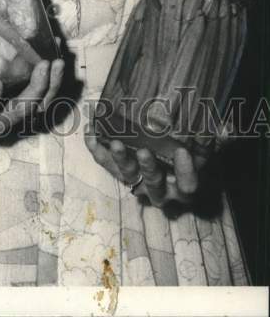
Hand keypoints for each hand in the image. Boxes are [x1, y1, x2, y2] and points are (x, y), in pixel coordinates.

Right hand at [0, 50, 64, 138]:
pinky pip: (40, 99)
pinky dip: (50, 83)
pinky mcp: (19, 105)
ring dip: (49, 88)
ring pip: (34, 109)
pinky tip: (56, 63)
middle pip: (16, 115)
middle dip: (33, 93)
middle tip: (43, 66)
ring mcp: (8, 115)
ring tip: (57, 64)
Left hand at [84, 130, 205, 208]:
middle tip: (143, 151)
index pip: (188, 186)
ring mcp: (137, 181)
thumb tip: (225, 128)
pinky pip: (104, 163)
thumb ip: (215, 142)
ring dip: (118, 159)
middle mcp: (159, 189)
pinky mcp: (118, 170)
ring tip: (114, 141)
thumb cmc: (188, 158)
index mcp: (183, 186)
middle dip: (147, 169)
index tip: (182, 152)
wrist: (167, 163)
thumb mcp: (205, 153)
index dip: (185, 172)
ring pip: (126, 176)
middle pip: (153, 185)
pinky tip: (92, 131)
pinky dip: (96, 148)